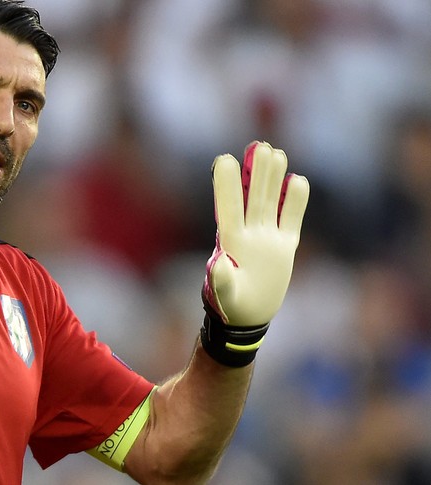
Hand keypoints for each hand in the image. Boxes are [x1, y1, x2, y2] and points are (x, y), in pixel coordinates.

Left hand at [201, 141, 309, 365]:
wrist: (248, 318)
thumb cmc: (231, 307)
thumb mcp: (225, 296)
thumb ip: (222, 281)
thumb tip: (217, 266)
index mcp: (231, 243)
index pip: (229, 208)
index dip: (227, 185)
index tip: (224, 160)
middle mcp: (249, 235)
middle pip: (253, 199)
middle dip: (255, 173)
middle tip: (258, 145)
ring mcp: (268, 239)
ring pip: (271, 203)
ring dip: (273, 179)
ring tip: (274, 152)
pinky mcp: (284, 247)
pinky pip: (291, 220)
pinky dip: (295, 203)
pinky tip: (297, 180)